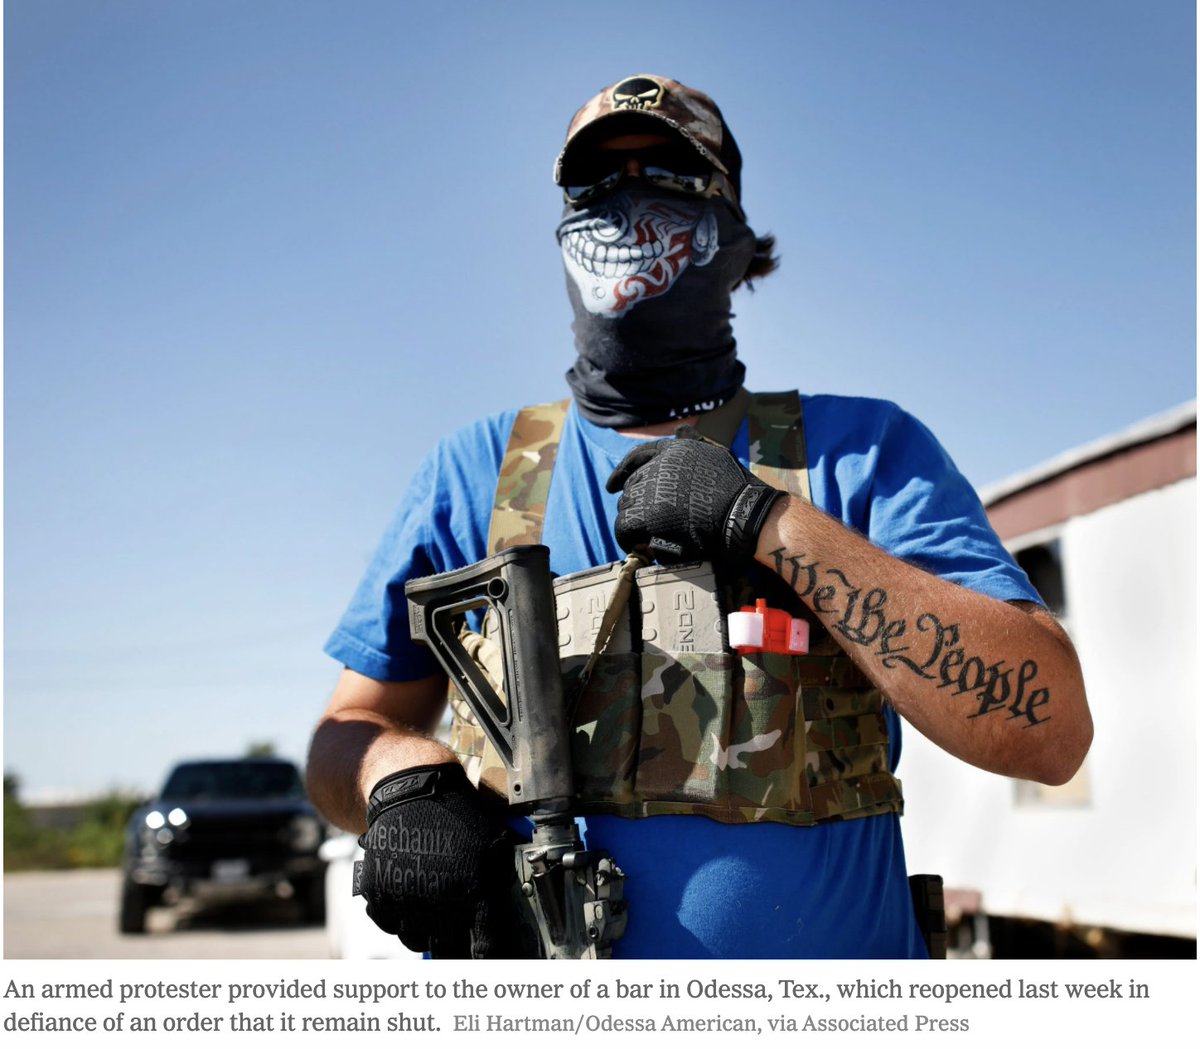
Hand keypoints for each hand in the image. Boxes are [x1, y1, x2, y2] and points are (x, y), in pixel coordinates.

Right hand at [354, 762, 522, 956]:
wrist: (410, 791)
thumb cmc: (457, 814)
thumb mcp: (492, 842)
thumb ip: (499, 881)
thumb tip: (519, 912)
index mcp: (474, 891)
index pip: (486, 948)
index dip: (488, 960)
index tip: (488, 965)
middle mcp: (439, 902)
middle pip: (448, 948)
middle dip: (455, 944)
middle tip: (456, 931)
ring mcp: (406, 900)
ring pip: (416, 940)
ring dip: (425, 931)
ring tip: (432, 906)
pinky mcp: (379, 895)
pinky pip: (390, 925)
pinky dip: (398, 917)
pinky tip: (409, 895)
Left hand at [605, 426, 782, 563]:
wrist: (742, 514)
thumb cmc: (735, 489)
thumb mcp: (714, 454)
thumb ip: (693, 442)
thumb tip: (680, 428)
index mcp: (671, 451)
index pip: (636, 457)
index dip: (621, 472)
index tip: (611, 485)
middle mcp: (656, 466)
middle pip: (632, 486)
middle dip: (636, 504)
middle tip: (644, 521)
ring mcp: (650, 490)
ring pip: (626, 507)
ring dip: (633, 522)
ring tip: (647, 534)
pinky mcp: (645, 515)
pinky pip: (624, 528)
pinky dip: (628, 538)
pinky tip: (638, 545)